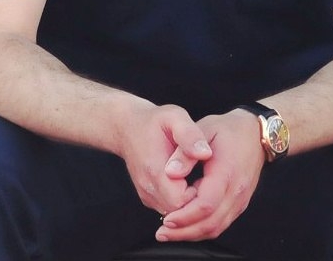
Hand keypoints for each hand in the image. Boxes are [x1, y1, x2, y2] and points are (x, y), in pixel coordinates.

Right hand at [120, 101, 212, 215]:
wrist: (126, 126)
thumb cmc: (153, 121)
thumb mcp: (174, 118)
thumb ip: (190, 135)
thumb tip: (205, 153)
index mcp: (155, 170)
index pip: (182, 203)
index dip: (198, 195)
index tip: (205, 178)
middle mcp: (148, 187)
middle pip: (179, 213)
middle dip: (196, 202)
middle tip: (204, 180)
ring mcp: (146, 194)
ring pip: (174, 215)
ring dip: (189, 203)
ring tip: (197, 181)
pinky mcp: (148, 197)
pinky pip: (168, 209)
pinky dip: (181, 202)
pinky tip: (187, 184)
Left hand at [155, 108, 264, 241]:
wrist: (255, 134)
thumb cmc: (228, 130)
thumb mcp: (203, 130)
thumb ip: (185, 152)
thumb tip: (170, 172)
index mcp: (227, 173)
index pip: (206, 205)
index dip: (184, 215)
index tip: (166, 219)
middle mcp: (237, 192)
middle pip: (211, 223)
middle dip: (185, 231)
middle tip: (162, 233)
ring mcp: (240, 200)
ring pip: (217, 227)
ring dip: (192, 234)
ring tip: (170, 233)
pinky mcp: (238, 203)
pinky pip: (221, 222)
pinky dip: (202, 228)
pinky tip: (186, 226)